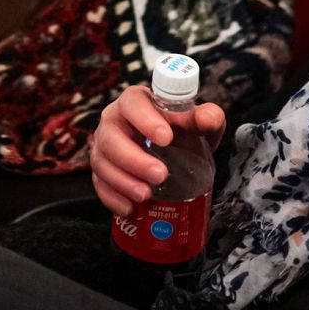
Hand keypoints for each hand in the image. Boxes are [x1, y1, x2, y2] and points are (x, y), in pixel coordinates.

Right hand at [89, 85, 225, 216]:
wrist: (177, 152)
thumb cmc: (183, 132)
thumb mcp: (201, 124)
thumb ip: (209, 117)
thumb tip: (205, 118)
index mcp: (136, 101)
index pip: (133, 104)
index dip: (146, 120)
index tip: (166, 138)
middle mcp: (114, 120)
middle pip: (111, 137)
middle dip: (134, 159)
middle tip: (160, 175)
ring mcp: (104, 146)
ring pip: (102, 163)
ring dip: (123, 182)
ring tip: (146, 195)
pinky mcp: (100, 170)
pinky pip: (99, 185)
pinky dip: (113, 198)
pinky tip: (130, 208)